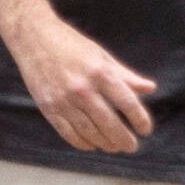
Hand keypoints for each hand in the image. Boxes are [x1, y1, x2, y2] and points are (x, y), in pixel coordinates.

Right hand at [3, 12, 154, 155]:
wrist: (34, 38)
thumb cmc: (71, 45)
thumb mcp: (101, 56)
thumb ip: (125, 75)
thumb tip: (150, 88)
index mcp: (101, 73)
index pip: (128, 103)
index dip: (140, 119)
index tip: (145, 130)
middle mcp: (83, 89)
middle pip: (109, 123)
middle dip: (124, 139)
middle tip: (131, 146)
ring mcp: (64, 100)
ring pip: (90, 132)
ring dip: (105, 143)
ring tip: (114, 147)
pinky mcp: (49, 108)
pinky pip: (68, 133)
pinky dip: (82, 143)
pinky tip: (92, 144)